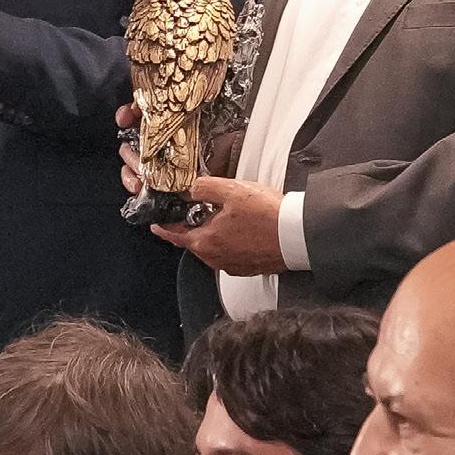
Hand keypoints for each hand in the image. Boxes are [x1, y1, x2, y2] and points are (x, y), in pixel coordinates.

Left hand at [162, 177, 285, 273]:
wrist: (298, 236)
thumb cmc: (269, 216)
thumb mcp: (232, 190)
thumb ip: (205, 187)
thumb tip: (191, 188)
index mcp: (206, 242)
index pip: (175, 235)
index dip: (164, 227)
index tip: (156, 224)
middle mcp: (215, 258)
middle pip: (195, 241)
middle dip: (195, 226)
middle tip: (201, 210)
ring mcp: (232, 265)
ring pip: (214, 247)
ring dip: (215, 233)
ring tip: (228, 216)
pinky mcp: (248, 267)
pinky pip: (231, 253)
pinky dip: (231, 242)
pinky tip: (243, 229)